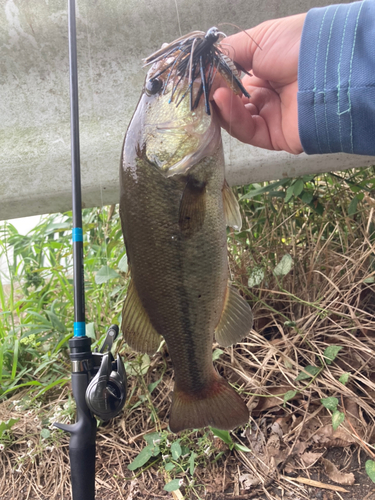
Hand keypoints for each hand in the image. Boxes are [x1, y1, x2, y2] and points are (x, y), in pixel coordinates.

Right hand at [213, 14, 305, 153]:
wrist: (325, 66)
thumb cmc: (296, 46)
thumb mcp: (256, 40)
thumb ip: (227, 55)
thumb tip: (204, 70)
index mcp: (265, 73)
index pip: (232, 84)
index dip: (215, 82)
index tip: (199, 78)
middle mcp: (267, 97)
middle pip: (232, 104)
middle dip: (215, 97)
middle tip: (200, 89)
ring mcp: (271, 118)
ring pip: (236, 120)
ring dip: (222, 107)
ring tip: (212, 93)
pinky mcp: (274, 137)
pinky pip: (246, 131)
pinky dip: (232, 117)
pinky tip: (223, 99)